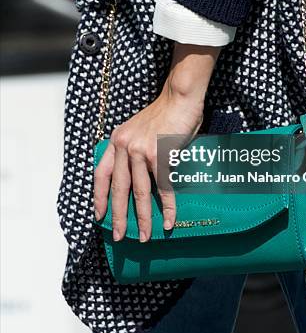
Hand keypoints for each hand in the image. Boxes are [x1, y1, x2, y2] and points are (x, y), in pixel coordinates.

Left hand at [93, 42, 221, 241]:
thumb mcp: (140, 130)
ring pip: (140, 192)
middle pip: (118, 188)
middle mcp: (125, 146)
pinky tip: (169, 220)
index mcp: (117, 140)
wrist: (179, 96)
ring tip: (144, 236)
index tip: (99, 215)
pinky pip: (163, 187)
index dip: (99, 196)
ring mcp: (141, 151)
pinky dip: (168, 206)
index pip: (101, 173)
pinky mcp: (160, 155)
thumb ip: (136, 150)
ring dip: (142, 217)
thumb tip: (143, 176)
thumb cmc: (165, 113)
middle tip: (119, 236)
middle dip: (118, 216)